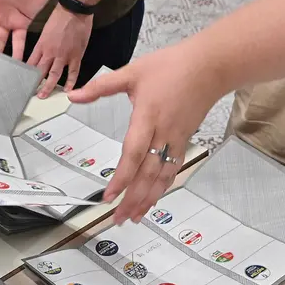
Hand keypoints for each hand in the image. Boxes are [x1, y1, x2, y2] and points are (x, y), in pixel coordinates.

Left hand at [28, 5, 92, 97]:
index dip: (27, 73)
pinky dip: (71, 82)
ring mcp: (63, 55)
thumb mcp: (45, 29)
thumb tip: (41, 52)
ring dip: (48, 86)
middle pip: (40, 71)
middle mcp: (50, 52)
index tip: (23, 81)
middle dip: (35, 83)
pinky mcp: (76, 55)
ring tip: (43, 95)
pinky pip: (73, 72)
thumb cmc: (60, 15)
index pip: (31, 63)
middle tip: (30, 93)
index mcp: (41, 45)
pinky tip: (68, 90)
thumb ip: (43, 43)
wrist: (75, 9)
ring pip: (54, 75)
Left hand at [67, 42, 224, 223]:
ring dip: (147, 199)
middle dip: (133, 199)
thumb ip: (101, 87)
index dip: (121, 178)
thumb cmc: (172, 65)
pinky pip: (172, 169)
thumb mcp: (132, 72)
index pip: (133, 155)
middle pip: (147, 174)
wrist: (211, 65)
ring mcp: (176, 139)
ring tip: (133, 217)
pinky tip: (152, 199)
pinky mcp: (185, 140)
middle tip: (117, 219)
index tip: (108, 197)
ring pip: (162, 176)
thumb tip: (73, 96)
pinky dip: (162, 187)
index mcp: (147, 117)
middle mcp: (163, 133)